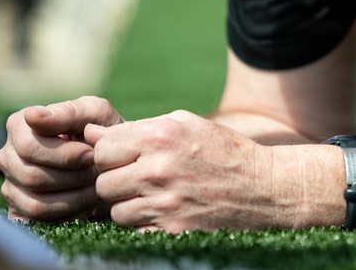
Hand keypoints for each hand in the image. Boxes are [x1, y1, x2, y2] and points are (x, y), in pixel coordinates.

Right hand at [0, 96, 124, 222]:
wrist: (112, 160)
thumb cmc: (101, 133)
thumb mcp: (94, 113)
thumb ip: (66, 112)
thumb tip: (32, 116)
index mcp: (19, 126)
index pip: (29, 147)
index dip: (66, 155)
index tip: (91, 155)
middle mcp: (7, 156)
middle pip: (32, 176)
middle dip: (73, 177)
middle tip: (97, 173)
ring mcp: (10, 185)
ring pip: (35, 203)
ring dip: (74, 199)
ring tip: (96, 188)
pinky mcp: (19, 211)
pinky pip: (38, 222)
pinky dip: (68, 215)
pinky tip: (85, 203)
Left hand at [85, 110, 292, 232]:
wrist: (264, 188)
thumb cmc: (223, 151)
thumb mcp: (187, 125)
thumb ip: (139, 127)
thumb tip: (90, 132)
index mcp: (161, 137)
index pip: (102, 149)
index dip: (111, 155)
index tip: (126, 158)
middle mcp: (159, 169)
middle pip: (103, 182)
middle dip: (116, 181)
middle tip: (138, 179)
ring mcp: (165, 203)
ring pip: (115, 210)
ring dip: (129, 204)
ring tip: (154, 195)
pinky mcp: (171, 230)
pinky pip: (134, 231)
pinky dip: (144, 223)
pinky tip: (164, 211)